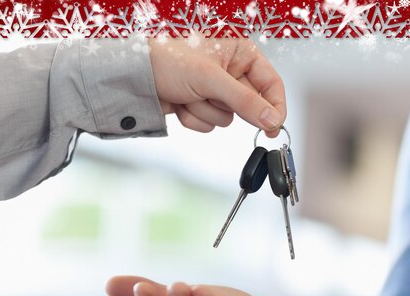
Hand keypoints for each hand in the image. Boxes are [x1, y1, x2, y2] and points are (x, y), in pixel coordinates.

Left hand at [148, 37, 285, 137]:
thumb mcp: (212, 79)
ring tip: (188, 93)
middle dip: (224, 105)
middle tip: (209, 94)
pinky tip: (180, 102)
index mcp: (240, 53)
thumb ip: (246, 101)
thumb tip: (273, 120)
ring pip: (226, 119)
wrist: (133, 75)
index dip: (275, 106)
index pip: (271, 83)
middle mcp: (230, 71)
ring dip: (205, 111)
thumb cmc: (169, 60)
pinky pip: (208, 125)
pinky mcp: (200, 105)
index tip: (274, 128)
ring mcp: (214, 90)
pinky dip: (194, 118)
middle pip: (248, 105)